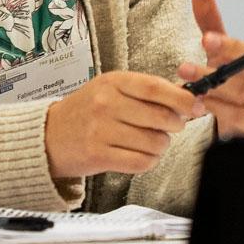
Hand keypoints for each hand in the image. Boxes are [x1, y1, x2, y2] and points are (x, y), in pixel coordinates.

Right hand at [43, 70, 197, 178]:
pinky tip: (141, 155)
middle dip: (176, 125)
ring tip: (151, 141)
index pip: (155, 88)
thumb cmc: (85, 111)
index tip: (196, 105)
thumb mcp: (110, 88)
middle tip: (173, 126)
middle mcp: (106, 104)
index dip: (182, 98)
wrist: (48, 135)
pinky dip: (148, 161)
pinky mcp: (98, 155)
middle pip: (160, 117)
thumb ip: (144, 91)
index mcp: (112, 82)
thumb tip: (185, 99)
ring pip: (154, 142)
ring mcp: (101, 130)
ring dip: (161, 145)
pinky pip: (140, 162)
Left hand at [176, 0, 243, 138]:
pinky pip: (238, 115)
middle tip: (205, 40)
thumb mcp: (220, 51)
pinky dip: (216, 106)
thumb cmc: (231, 78)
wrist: (238, 122)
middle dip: (231, 49)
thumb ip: (211, 23)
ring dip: (213, 81)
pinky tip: (199, 100)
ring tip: (187, 74)